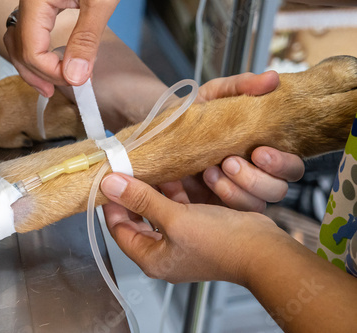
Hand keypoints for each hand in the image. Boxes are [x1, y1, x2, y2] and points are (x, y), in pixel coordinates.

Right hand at [4, 0, 118, 97]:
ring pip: (19, 40)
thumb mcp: (99, 1)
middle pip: (18, 47)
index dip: (50, 72)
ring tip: (50, 84)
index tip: (76, 81)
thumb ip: (86, 39)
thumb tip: (74, 77)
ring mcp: (32, 2)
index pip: (31, 49)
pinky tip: (51, 60)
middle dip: (37, 73)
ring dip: (31, 65)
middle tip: (57, 91)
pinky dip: (37, 50)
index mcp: (36, 0)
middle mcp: (28, 1)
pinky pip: (29, 31)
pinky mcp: (41, 2)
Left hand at [100, 173, 285, 283]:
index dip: (112, 205)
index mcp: (151, 258)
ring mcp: (181, 243)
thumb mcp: (174, 218)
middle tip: (128, 173)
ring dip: (154, 192)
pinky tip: (175, 176)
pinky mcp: (197, 232)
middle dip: (134, 197)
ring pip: (158, 213)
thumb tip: (111, 185)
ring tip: (150, 169)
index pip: (119, 230)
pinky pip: (177, 210)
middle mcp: (164, 253)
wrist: (262, 250)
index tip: (110, 183)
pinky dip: (174, 194)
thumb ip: (142, 200)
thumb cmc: (220, 243)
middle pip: (137, 221)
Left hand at [186, 71, 304, 210]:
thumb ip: (239, 85)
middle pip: (277, 190)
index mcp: (261, 151)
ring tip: (208, 171)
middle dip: (255, 179)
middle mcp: (253, 176)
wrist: (156, 137)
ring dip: (234, 190)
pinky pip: (225, 213)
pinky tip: (196, 183)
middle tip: (229, 162)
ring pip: (255, 205)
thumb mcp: (210, 97)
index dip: (282, 164)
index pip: (291, 168)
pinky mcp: (214, 207)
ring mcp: (235, 193)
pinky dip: (212, 198)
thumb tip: (272, 78)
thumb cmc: (189, 117)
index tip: (259, 151)